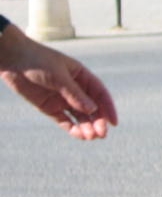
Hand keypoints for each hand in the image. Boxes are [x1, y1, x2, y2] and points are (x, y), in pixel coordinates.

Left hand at [0, 23, 117, 138]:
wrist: (13, 59)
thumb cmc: (38, 62)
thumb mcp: (59, 77)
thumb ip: (75, 94)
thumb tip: (93, 109)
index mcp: (82, 76)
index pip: (100, 94)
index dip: (108, 108)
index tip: (113, 122)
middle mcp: (75, 89)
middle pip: (91, 108)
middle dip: (97, 121)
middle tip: (101, 134)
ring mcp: (62, 99)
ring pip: (79, 116)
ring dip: (86, 127)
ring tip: (90, 137)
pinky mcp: (50, 108)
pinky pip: (64, 120)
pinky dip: (72, 128)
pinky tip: (79, 135)